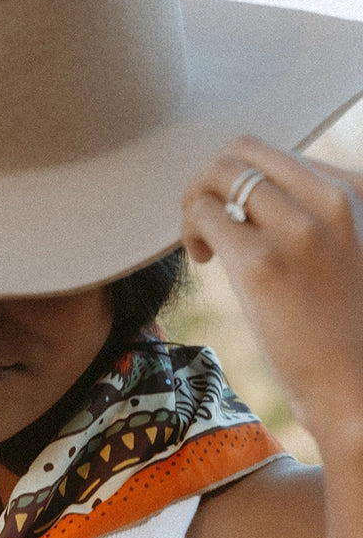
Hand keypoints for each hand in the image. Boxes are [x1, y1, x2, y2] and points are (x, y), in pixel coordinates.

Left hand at [181, 135, 362, 456]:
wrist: (356, 388)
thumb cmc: (341, 330)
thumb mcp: (341, 252)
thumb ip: (308, 216)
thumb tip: (245, 196)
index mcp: (354, 192)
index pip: (277, 155)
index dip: (243, 185)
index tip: (240, 223)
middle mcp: (332, 201)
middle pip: (243, 149)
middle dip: (211, 180)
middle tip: (208, 225)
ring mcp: (298, 230)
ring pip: (219, 173)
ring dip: (195, 203)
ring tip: (204, 245)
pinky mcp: (262, 264)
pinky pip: (204, 213)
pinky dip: (191, 229)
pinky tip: (204, 260)